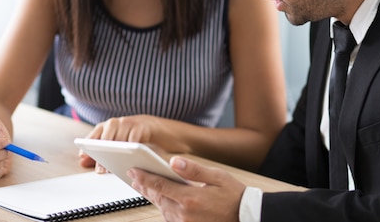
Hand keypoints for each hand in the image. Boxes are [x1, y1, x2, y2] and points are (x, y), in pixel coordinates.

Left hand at [78, 115, 188, 168]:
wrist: (159, 128)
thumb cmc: (135, 139)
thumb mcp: (118, 145)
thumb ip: (101, 152)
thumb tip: (82, 161)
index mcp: (107, 127)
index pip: (94, 136)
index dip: (88, 147)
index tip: (83, 158)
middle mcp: (116, 122)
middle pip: (105, 138)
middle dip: (102, 154)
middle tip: (100, 169)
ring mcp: (129, 122)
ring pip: (119, 138)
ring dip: (116, 153)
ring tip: (114, 166)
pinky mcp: (143, 126)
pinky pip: (135, 138)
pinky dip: (132, 148)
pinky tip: (131, 158)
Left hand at [128, 156, 245, 221]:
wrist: (246, 216)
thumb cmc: (233, 195)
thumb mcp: (217, 177)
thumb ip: (194, 169)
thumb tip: (174, 162)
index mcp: (191, 198)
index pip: (161, 186)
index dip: (145, 178)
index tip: (133, 170)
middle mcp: (185, 214)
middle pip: (158, 198)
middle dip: (145, 187)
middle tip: (134, 177)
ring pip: (162, 209)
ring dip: (153, 197)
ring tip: (144, 186)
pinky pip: (170, 217)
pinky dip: (164, 207)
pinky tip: (161, 199)